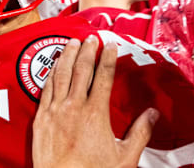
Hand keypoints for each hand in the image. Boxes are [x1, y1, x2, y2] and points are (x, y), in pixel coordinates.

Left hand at [32, 36, 158, 167]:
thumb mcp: (125, 157)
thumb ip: (140, 132)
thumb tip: (152, 114)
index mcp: (95, 112)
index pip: (103, 77)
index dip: (108, 58)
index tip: (111, 46)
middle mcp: (74, 106)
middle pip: (81, 70)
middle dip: (87, 51)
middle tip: (91, 38)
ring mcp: (55, 110)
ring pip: (60, 74)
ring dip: (67, 56)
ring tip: (72, 43)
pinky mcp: (41, 118)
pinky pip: (45, 89)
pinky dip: (50, 74)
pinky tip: (53, 67)